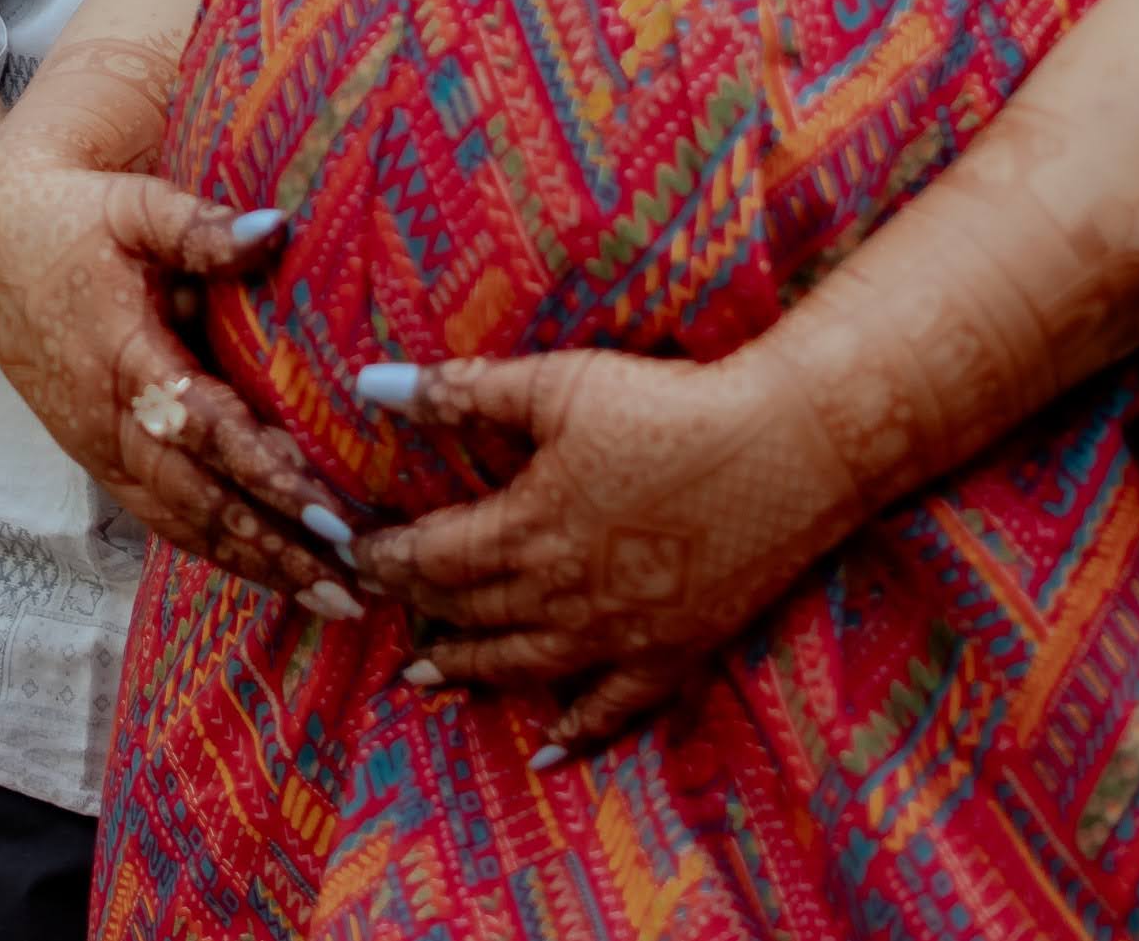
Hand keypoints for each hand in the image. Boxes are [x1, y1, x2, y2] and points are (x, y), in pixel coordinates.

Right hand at [0, 129, 352, 610]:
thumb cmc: (74, 215)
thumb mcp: (135, 205)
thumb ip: (201, 226)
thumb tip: (278, 228)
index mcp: (120, 356)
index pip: (203, 430)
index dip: (266, 475)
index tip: (331, 514)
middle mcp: (105, 419)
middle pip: (197, 500)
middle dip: (275, 548)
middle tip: (351, 588)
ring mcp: (97, 448)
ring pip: (180, 523)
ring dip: (255, 565)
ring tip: (332, 600)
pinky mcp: (97, 458)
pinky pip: (161, 517)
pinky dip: (218, 550)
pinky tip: (273, 574)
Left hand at [350, 348, 870, 743]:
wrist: (789, 450)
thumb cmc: (670, 406)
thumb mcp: (557, 385)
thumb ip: (461, 392)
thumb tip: (369, 386)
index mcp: (529, 528)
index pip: (431, 556)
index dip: (384, 559)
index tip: (349, 555)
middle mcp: (563, 594)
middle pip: (468, 610)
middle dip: (416, 610)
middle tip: (376, 611)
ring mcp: (618, 633)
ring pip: (523, 664)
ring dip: (467, 672)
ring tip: (424, 679)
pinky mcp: (672, 652)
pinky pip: (612, 709)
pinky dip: (574, 734)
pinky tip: (545, 753)